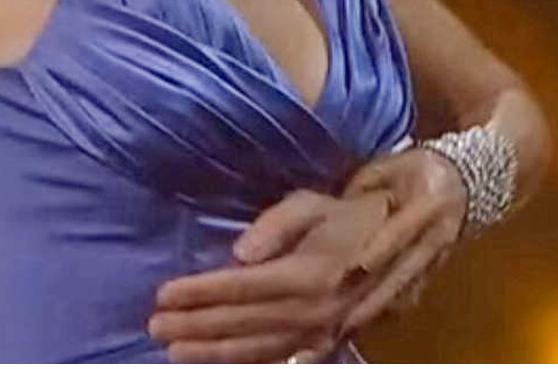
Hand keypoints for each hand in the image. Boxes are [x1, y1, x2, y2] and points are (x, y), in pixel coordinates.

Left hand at [148, 188, 390, 361]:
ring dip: (214, 352)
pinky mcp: (329, 342)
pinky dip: (248, 363)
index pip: (240, 286)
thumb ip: (274, 226)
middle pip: (243, 322)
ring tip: (175, 352)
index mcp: (308, 272)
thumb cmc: (349, 213)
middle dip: (196, 326)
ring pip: (259, 348)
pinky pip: (282, 359)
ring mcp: (322, 331)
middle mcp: (314, 308)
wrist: (402, 237)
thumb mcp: (312, 203)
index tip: (163, 294)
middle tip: (156, 326)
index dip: (200, 292)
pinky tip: (220, 363)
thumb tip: (239, 254)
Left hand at [336, 146, 467, 333]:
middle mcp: (437, 233)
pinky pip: (413, 290)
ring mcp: (440, 255)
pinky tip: (367, 316)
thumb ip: (363, 186)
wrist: (465, 179)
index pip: (400, 231)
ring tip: (350, 323)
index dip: (379, 250)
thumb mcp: (390, 165)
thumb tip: (336, 210)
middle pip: (405, 269)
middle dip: (376, 294)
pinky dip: (391, 305)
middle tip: (345, 314)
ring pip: (409, 286)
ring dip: (381, 306)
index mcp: (427, 202)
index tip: (356, 268)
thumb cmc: (418, 168)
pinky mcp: (438, 268)